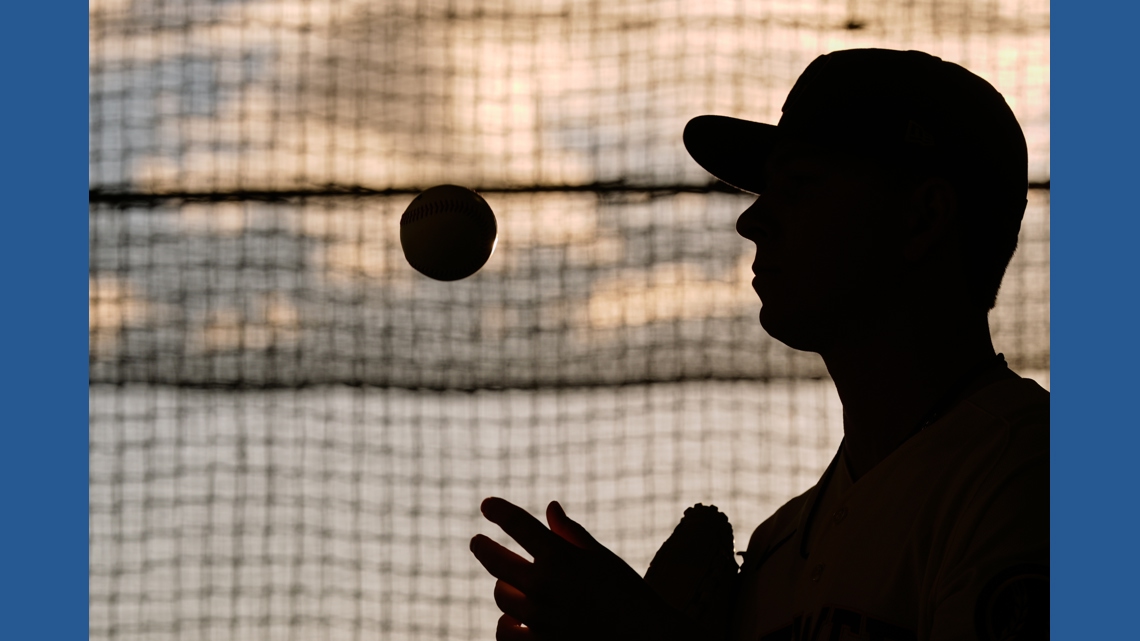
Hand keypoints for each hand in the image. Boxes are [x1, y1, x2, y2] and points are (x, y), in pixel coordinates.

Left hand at [470, 497, 691, 640]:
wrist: (646, 639)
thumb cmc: (627, 594)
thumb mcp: (601, 558)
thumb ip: (571, 533)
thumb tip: (550, 507)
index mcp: (561, 557)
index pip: (518, 525)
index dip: (499, 511)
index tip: (487, 505)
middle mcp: (544, 585)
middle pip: (495, 561)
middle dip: (482, 547)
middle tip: (477, 542)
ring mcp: (538, 618)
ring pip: (500, 595)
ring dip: (504, 588)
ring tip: (509, 585)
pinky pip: (504, 631)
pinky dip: (507, 624)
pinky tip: (512, 620)